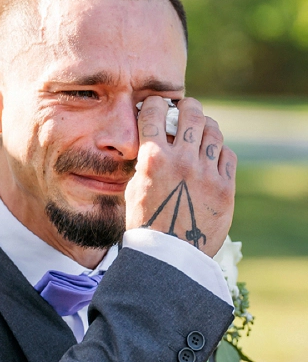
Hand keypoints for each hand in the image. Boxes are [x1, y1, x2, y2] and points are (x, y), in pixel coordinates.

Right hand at [125, 97, 235, 256]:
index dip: (154, 104)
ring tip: (201, 131)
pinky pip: (227, 155)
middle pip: (191, 112)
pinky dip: (219, 152)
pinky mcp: (225, 188)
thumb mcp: (135, 187)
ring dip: (205, 126)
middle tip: (185, 109)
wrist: (168, 257)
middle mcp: (182, 160)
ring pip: (213, 131)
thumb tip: (158, 138)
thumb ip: (147, 160)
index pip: (154, 111)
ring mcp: (207, 173)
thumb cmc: (146, 223)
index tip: (156, 106)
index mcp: (153, 158)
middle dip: (186, 106)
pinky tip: (211, 157)